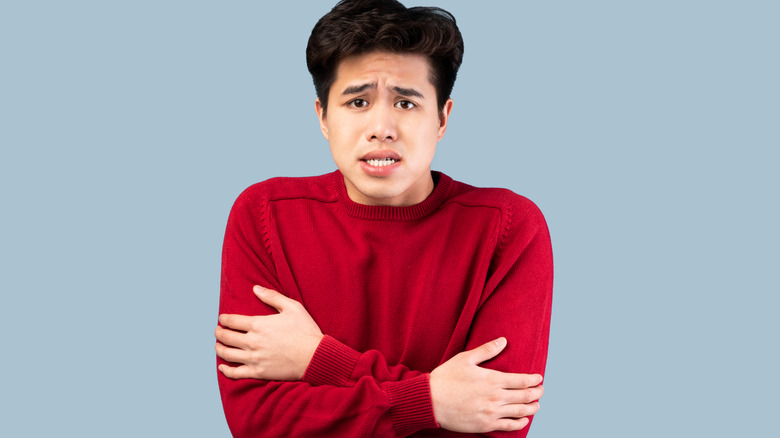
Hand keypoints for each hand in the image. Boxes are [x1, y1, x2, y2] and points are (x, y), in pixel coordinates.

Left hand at [215, 285, 323, 380]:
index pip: (232, 321)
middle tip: (218, 331)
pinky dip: (225, 370)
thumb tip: (255, 288)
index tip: (222, 319)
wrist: (314, 356)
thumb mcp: (292, 307)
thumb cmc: (305, 331)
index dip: (224, 319)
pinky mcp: (258, 372)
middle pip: (226, 337)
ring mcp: (254, 358)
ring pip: (227, 354)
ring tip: (218, 346)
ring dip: (219, 349)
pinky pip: (235, 373)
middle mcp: (252, 342)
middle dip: (219, 333)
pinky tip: (222, 367)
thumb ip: (272, 296)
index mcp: (258, 325)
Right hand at [429, 337, 543, 432]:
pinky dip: (521, 423)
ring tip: (536, 404)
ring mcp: (492, 413)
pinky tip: (524, 419)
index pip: (522, 381)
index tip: (539, 378)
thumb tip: (503, 340)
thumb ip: (486, 350)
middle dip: (537, 393)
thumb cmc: (445, 378)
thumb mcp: (465, 359)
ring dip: (532, 408)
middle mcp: (495, 397)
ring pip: (521, 411)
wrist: (430, 401)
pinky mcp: (486, 425)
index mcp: (492, 379)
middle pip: (525, 396)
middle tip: (541, 390)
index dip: (534, 380)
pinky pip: (509, 426)